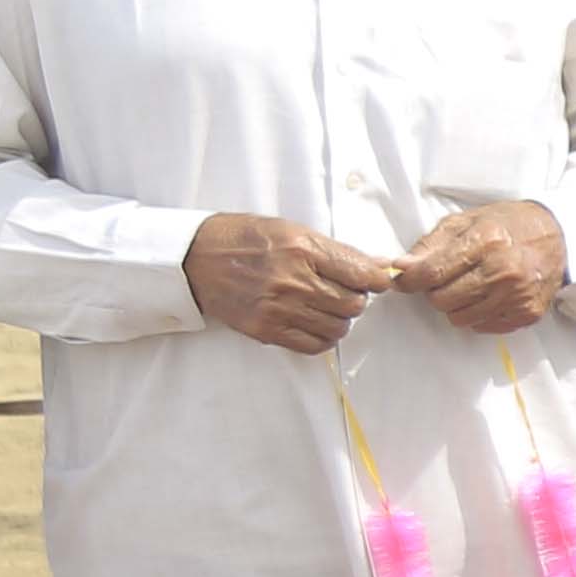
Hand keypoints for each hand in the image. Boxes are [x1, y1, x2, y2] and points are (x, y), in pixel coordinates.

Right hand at [181, 211, 398, 355]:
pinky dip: (322, 337)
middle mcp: (293, 280)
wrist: (196, 258)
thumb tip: (379, 265)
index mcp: (303, 249)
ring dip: (339, 319)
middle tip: (342, 290)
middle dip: (356, 298)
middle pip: (354, 304)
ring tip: (324, 305)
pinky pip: (314, 345)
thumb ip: (336, 251)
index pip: (363, 274)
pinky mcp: (267, 330)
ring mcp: (279, 308)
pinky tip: (313, 322)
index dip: (377, 280)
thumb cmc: (244, 238)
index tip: (375, 280)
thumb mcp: (292, 230)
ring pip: (338, 327)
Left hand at [397, 202, 569, 332]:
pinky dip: (478, 314)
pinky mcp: (527, 313)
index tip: (401, 280)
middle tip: (448, 277)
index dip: (409, 280)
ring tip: (470, 285)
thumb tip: (401, 267)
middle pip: (442, 300)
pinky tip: (489, 295)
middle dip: (436, 290)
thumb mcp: (466, 221)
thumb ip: (430, 245)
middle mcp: (503, 271)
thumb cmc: (508, 225)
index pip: (431, 272)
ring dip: (456, 304)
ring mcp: (517, 295)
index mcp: (486, 241)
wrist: (558, 234)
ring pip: (459, 318)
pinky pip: (483, 326)